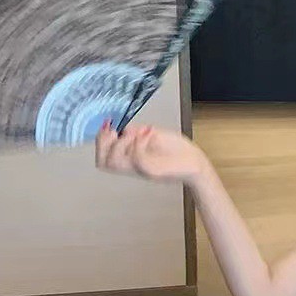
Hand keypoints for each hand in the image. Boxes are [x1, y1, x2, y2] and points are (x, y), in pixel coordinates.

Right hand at [95, 122, 209, 184]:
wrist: (195, 164)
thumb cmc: (177, 152)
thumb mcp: (150, 137)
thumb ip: (133, 134)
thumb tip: (119, 126)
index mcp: (130, 160)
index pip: (102, 157)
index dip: (100, 140)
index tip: (108, 124)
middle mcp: (134, 168)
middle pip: (103, 161)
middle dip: (105, 141)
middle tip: (117, 130)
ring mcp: (142, 170)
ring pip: (115, 161)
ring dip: (122, 142)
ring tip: (138, 133)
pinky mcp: (153, 171)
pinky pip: (136, 157)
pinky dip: (139, 142)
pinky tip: (149, 134)